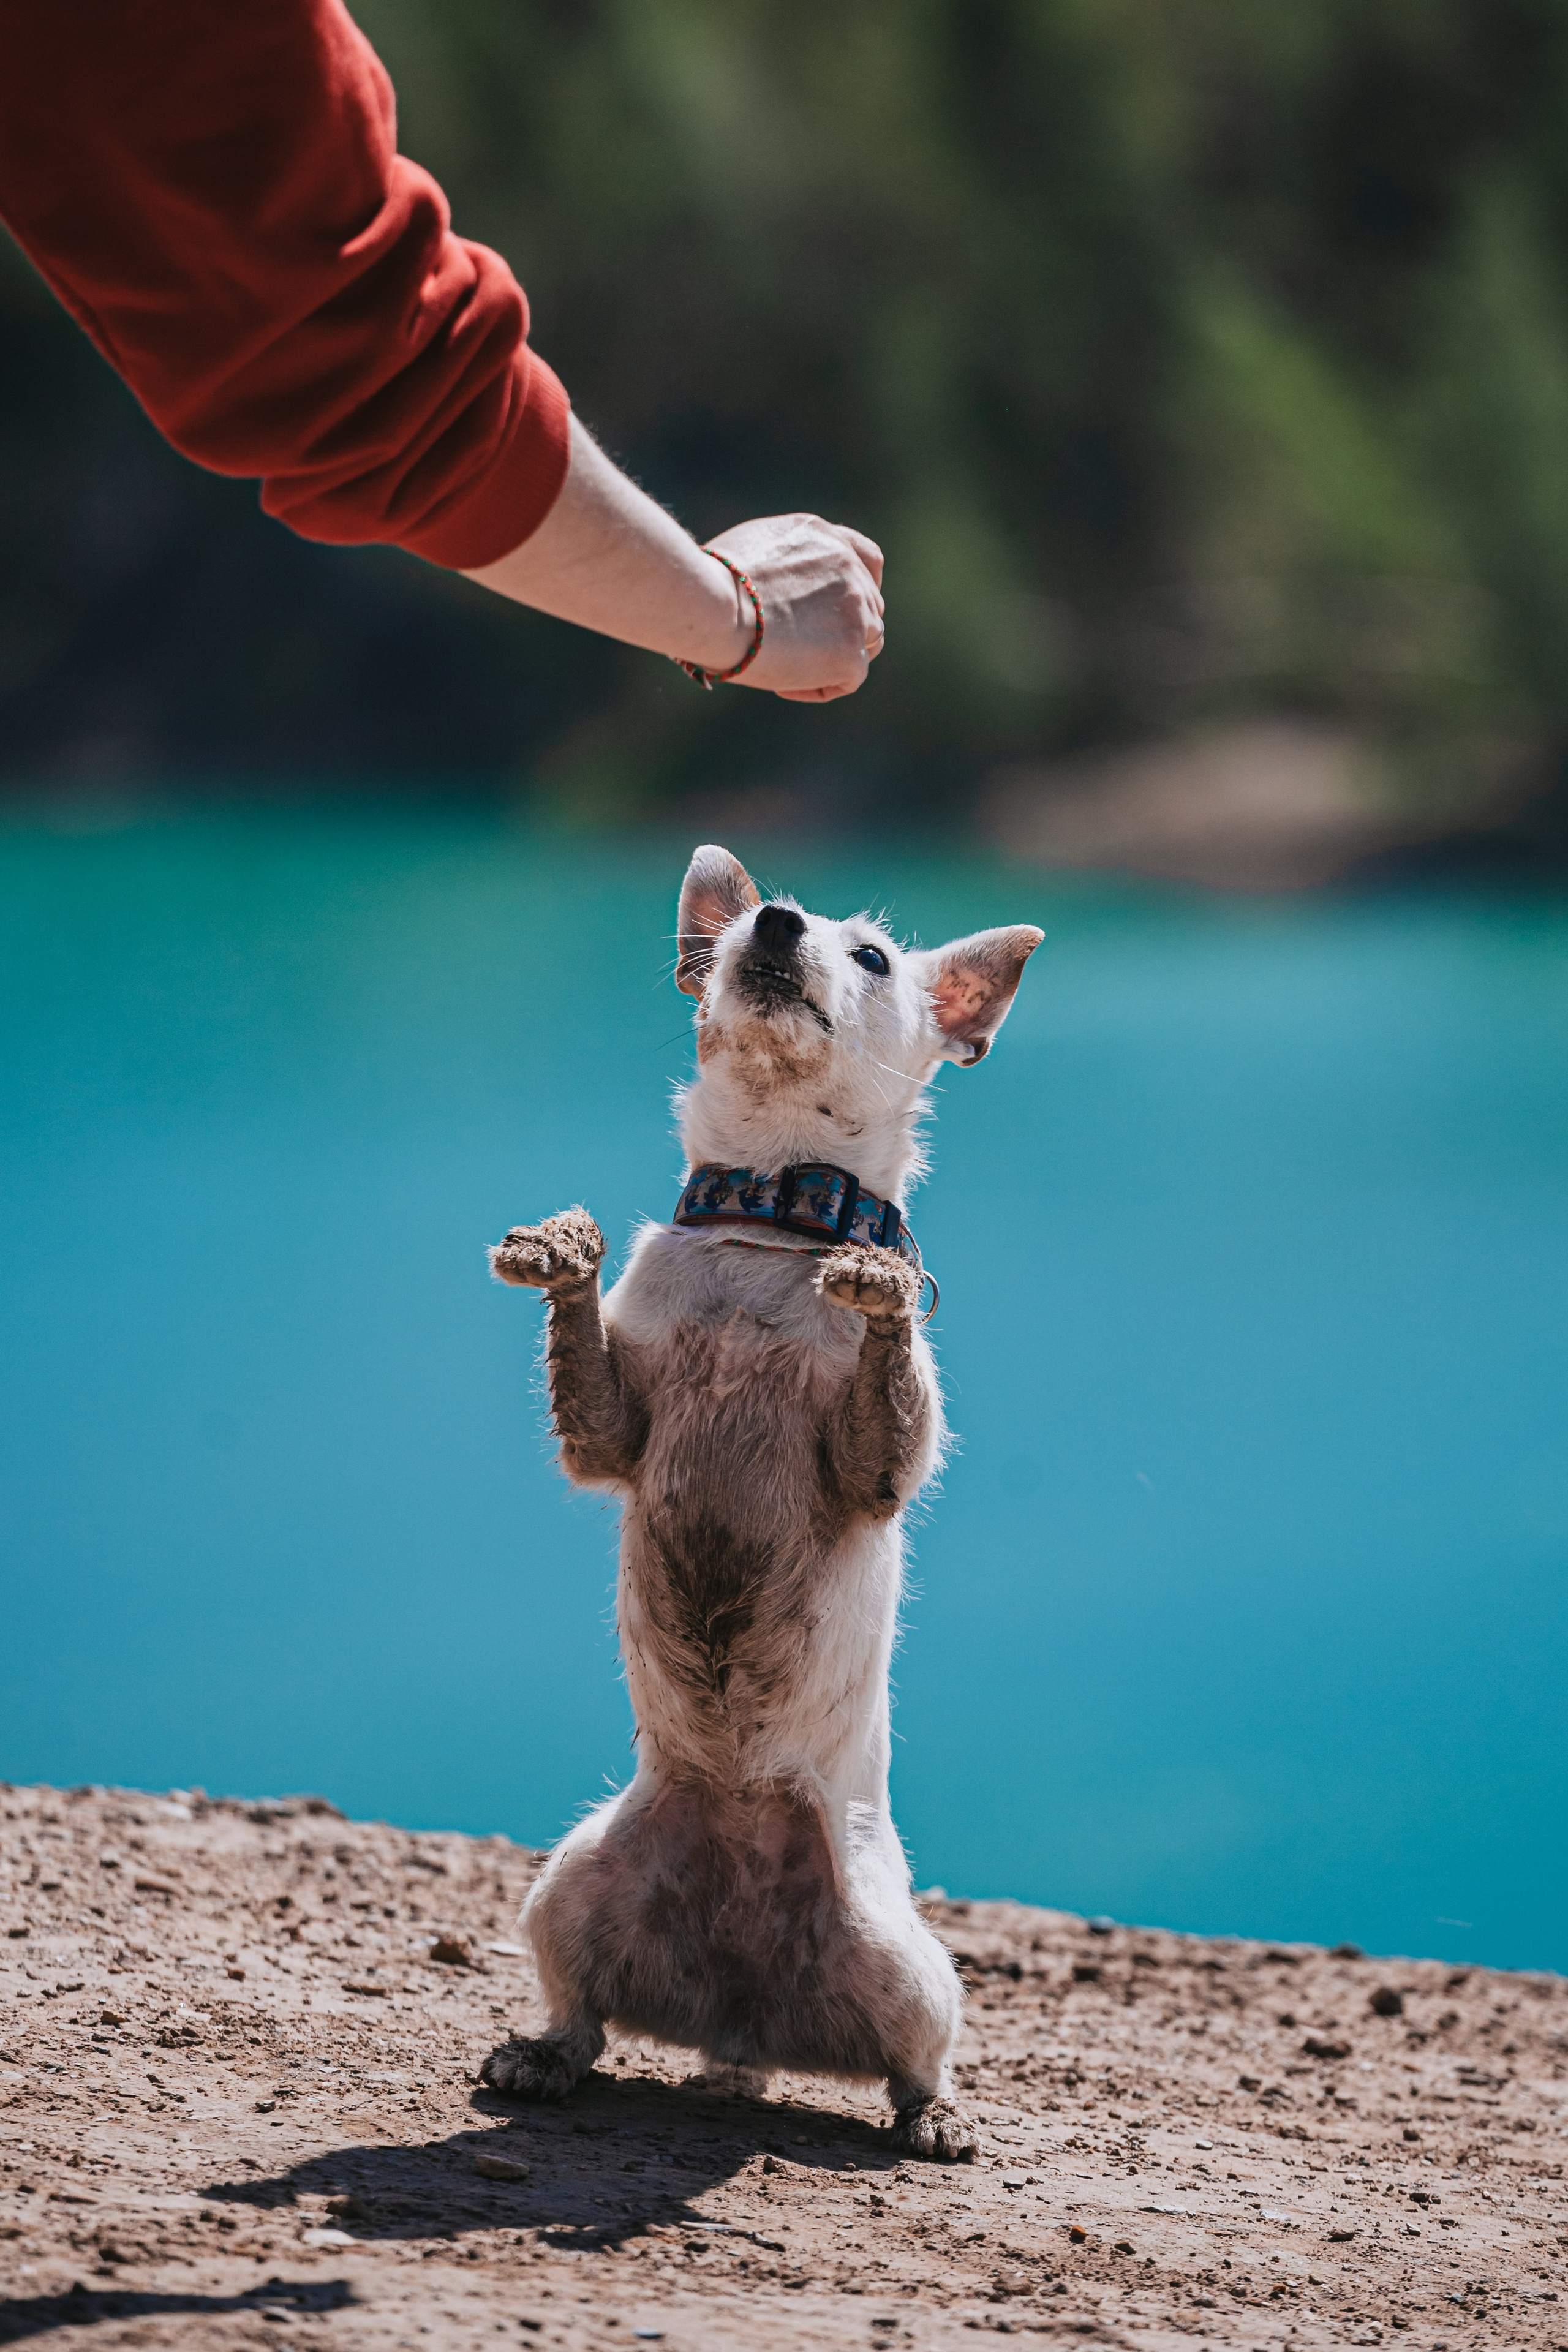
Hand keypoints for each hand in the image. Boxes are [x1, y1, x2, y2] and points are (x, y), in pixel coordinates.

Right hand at [462, 420, 884, 700]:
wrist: (705, 603)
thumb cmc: (694, 578)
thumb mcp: (725, 552)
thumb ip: (744, 558)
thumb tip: (643, 542)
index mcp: (821, 534)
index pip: (863, 557)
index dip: (851, 586)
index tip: (826, 610)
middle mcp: (849, 565)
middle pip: (868, 606)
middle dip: (838, 631)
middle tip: (793, 650)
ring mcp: (856, 607)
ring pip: (864, 644)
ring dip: (827, 660)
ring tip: (779, 666)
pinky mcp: (852, 650)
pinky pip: (847, 680)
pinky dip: (816, 687)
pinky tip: (779, 681)